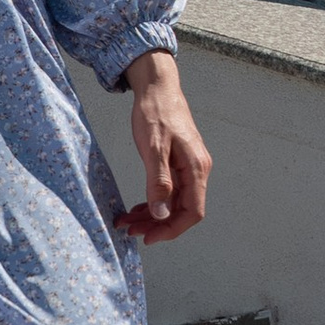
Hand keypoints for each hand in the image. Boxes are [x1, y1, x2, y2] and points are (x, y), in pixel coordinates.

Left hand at [119, 50, 208, 244]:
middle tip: (130, 231)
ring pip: (173, 202)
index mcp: (196, 169)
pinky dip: (153, 201)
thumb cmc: (155, 113)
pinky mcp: (177, 162)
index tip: (148, 238)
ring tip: (128, 222)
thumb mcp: (153, 148)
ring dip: (152, 215)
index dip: (172, 230)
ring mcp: (188, 166)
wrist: (157, 86)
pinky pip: (169, 190)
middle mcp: (196, 171)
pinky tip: (137, 207)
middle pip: (182, 210)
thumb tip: (162, 214)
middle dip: (157, 225)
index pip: (192, 213)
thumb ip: (159, 182)